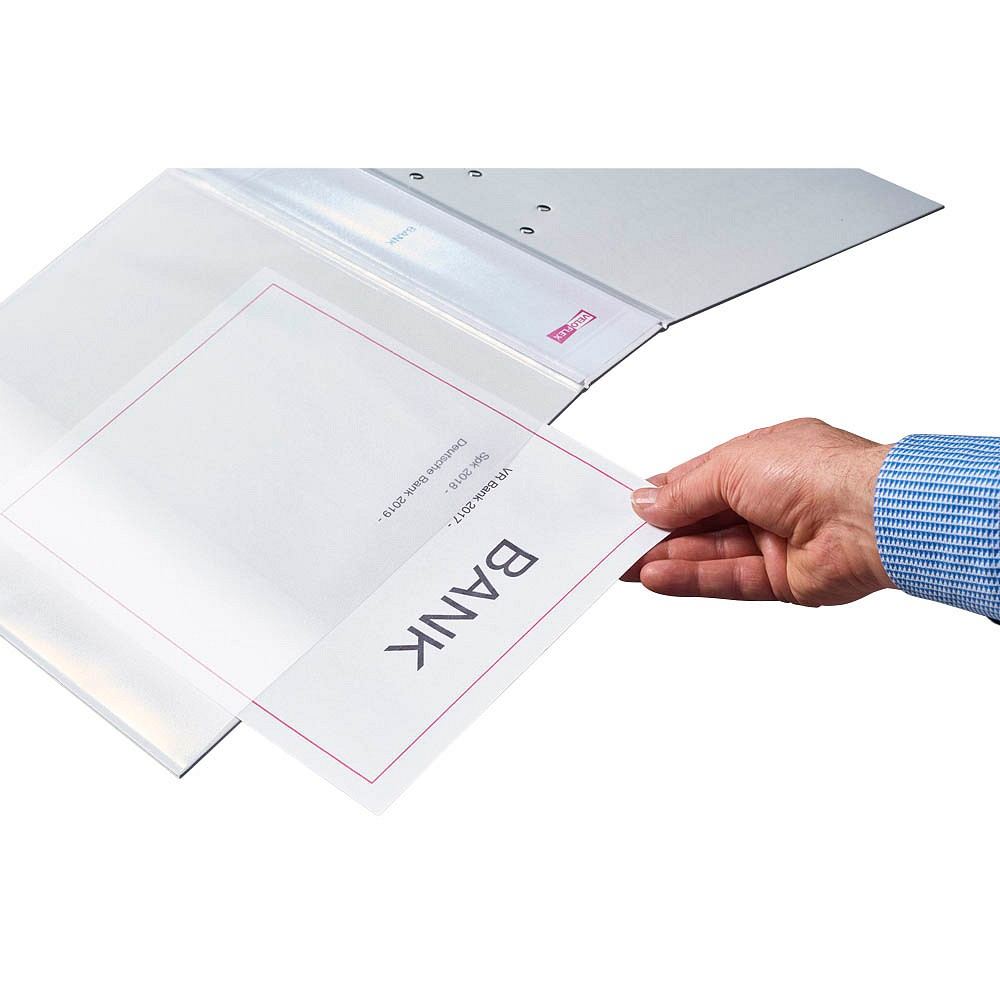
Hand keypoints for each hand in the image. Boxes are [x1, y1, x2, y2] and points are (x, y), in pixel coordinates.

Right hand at [625, 418, 894, 605]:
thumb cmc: (817, 471)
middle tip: (616, 542)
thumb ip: (684, 491)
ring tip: (626, 564)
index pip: (697, 481)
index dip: (661, 495)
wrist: (870, 516)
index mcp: (759, 460)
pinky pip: (726, 580)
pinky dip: (690, 578)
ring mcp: (774, 541)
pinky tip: (657, 576)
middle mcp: (767, 500)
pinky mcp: (781, 579)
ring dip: (666, 559)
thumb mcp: (730, 466)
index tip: (626, 508)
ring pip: (708, 554)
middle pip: (699, 522)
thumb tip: (647, 501)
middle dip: (658, 532)